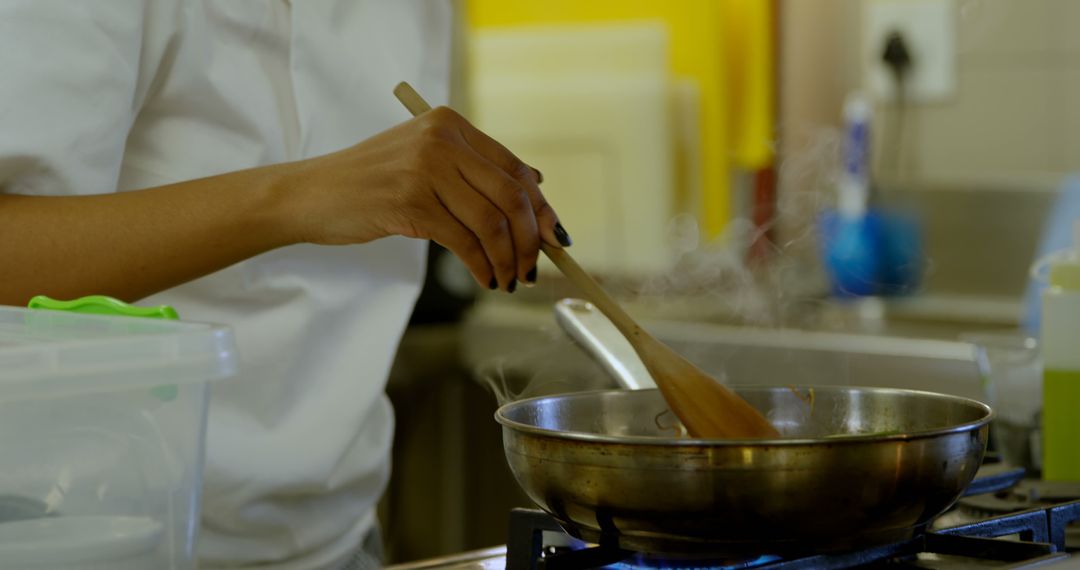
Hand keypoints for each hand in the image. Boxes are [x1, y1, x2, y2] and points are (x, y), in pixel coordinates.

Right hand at [286, 106, 569, 290]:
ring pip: (492, 223)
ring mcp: (425, 170)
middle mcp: (441, 140)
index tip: (553, 236)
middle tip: (533, 268)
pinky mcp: (410, 203)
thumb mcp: (424, 161)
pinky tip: (485, 278)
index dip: (541, 207)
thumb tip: (536, 189)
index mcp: (449, 124)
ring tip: (509, 279)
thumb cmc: (370, 183)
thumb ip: (472, 170)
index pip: (514, 168)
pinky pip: (464, 242)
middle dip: (532, 240)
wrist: (310, 194)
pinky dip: (482, 266)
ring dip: (509, 259)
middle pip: (511, 196)